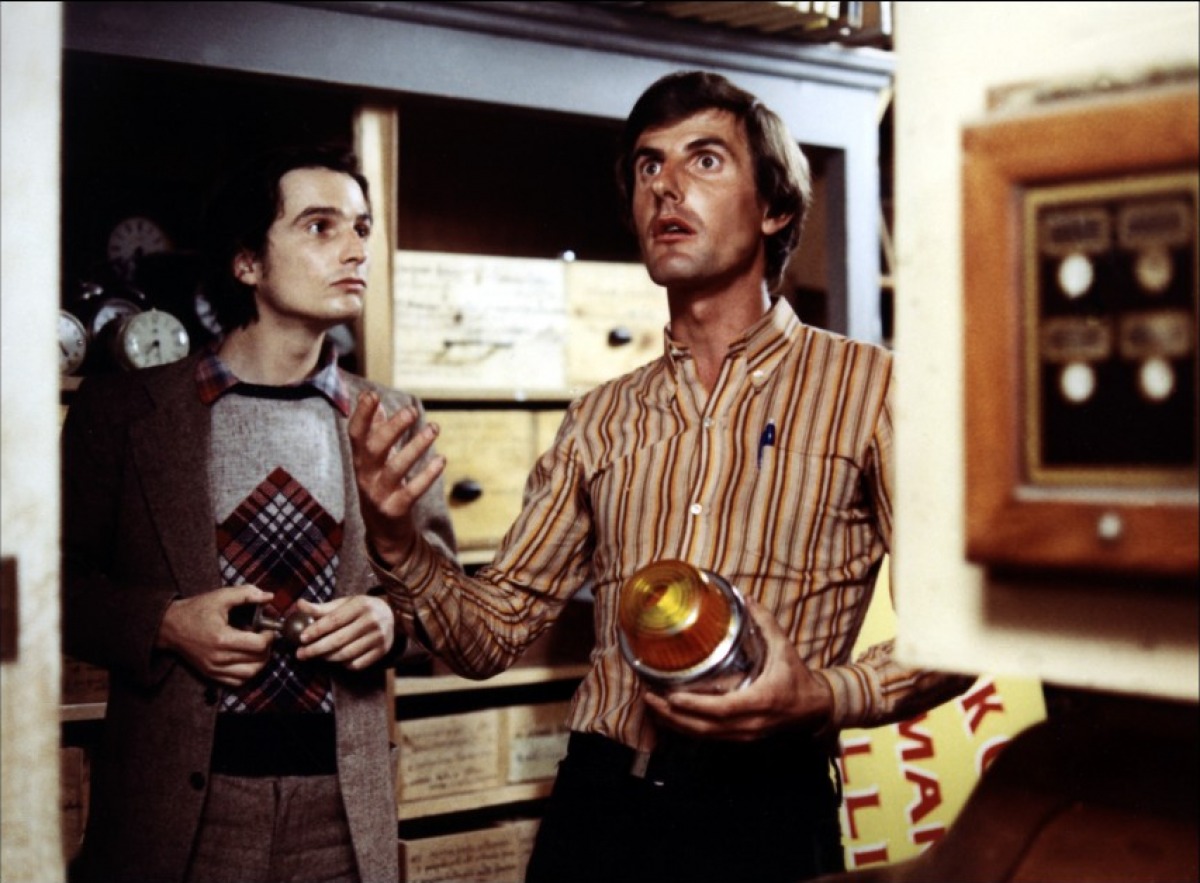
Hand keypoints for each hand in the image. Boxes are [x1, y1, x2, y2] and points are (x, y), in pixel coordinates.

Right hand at [156, 585, 274, 686]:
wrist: (170, 626)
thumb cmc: (196, 610)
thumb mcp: (220, 596)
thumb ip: (246, 594)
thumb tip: (269, 596)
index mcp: (222, 639)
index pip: (258, 645)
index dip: (269, 636)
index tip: (267, 628)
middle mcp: (218, 658)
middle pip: (257, 661)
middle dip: (267, 648)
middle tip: (264, 636)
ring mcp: (213, 669)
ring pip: (249, 674)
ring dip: (260, 662)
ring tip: (258, 648)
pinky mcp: (210, 674)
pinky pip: (236, 682)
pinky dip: (247, 673)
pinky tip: (246, 659)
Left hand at [292, 595, 395, 669]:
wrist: (392, 615)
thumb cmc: (361, 608)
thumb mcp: (344, 604)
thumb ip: (322, 608)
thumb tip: (299, 605)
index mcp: (361, 605)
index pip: (334, 620)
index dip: (316, 630)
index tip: (301, 638)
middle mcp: (372, 621)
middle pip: (339, 640)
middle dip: (316, 649)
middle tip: (300, 654)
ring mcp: (379, 638)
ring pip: (346, 654)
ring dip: (327, 657)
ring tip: (315, 656)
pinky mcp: (382, 651)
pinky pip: (357, 664)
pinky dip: (343, 664)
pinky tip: (336, 659)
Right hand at [348, 391, 445, 566]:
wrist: (384, 532)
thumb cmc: (381, 486)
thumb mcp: (373, 460)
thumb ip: (374, 430)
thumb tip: (374, 399)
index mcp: (360, 460)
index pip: (355, 434)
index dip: (362, 414)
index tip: (372, 394)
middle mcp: (366, 476)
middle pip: (374, 448)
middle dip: (392, 428)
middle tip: (412, 411)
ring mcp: (379, 494)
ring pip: (396, 468)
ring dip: (416, 447)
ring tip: (434, 429)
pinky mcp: (395, 509)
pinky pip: (412, 491)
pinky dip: (427, 475)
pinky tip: (441, 459)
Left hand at [641, 600, 833, 741]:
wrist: (815, 710)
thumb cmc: (798, 679)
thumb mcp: (784, 649)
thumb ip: (764, 623)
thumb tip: (745, 598)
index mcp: (761, 700)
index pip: (723, 709)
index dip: (695, 706)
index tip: (672, 696)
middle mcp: (750, 723)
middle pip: (705, 727)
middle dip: (673, 715)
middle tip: (649, 697)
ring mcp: (744, 735)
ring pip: (704, 736)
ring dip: (675, 723)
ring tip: (651, 705)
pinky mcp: (740, 739)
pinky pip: (708, 737)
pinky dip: (686, 728)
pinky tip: (668, 716)